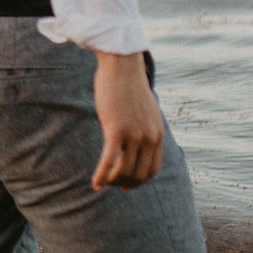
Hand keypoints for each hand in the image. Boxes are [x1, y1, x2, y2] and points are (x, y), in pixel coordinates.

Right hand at [90, 52, 164, 190]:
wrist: (122, 66)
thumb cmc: (128, 86)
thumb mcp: (143, 110)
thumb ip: (142, 127)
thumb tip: (134, 139)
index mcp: (157, 134)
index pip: (152, 169)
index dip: (139, 181)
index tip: (127, 185)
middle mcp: (149, 137)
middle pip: (138, 174)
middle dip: (124, 183)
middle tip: (112, 185)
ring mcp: (134, 134)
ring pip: (123, 170)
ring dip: (112, 181)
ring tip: (102, 182)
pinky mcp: (116, 129)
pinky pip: (109, 161)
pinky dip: (102, 176)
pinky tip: (95, 183)